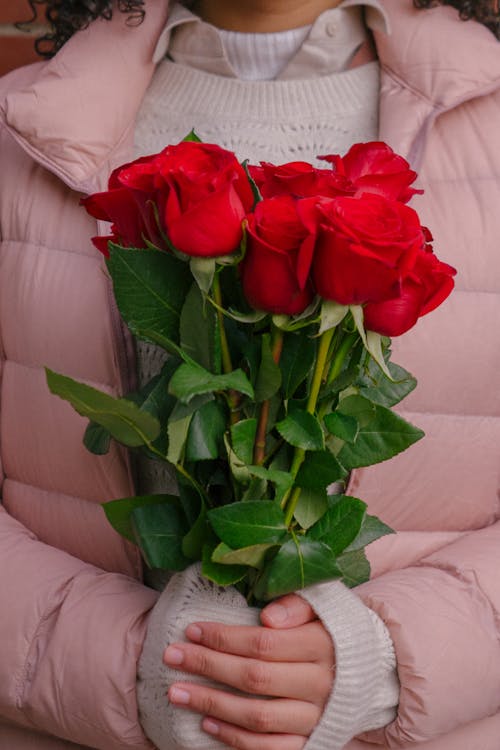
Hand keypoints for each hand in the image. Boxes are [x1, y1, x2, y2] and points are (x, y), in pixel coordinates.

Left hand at [164, 594, 334, 749]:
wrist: (373, 671)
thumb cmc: (334, 630)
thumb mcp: (324, 605)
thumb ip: (297, 603)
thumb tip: (267, 616)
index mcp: (322, 646)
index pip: (263, 643)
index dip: (224, 637)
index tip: (191, 629)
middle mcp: (320, 685)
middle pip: (254, 678)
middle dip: (207, 666)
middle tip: (172, 656)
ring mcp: (315, 718)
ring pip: (257, 717)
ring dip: (211, 704)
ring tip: (177, 692)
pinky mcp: (311, 743)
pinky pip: (268, 748)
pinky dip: (235, 739)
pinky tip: (207, 723)